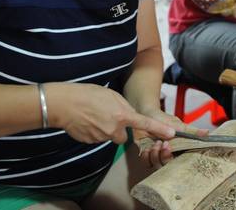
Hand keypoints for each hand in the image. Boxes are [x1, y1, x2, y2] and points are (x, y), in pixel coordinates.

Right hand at [45, 83, 175, 145]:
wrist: (64, 104)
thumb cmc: (88, 94)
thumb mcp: (112, 95)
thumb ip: (124, 108)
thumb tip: (129, 117)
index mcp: (122, 115)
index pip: (145, 124)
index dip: (159, 129)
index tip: (172, 134)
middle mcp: (114, 129)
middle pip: (123, 136)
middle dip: (118, 129)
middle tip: (106, 115)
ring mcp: (102, 137)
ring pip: (109, 136)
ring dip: (105, 129)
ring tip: (93, 115)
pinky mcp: (91, 142)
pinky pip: (97, 138)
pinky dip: (94, 132)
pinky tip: (86, 121)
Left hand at [136, 108, 208, 168]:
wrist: (146, 113)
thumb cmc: (163, 119)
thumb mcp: (178, 125)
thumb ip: (192, 132)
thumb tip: (207, 133)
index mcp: (179, 150)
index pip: (181, 164)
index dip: (178, 161)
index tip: (174, 151)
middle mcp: (168, 155)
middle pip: (168, 167)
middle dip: (165, 157)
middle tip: (164, 144)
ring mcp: (157, 156)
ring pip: (157, 166)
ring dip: (156, 155)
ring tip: (156, 142)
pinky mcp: (147, 156)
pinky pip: (146, 163)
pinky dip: (146, 156)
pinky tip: (148, 147)